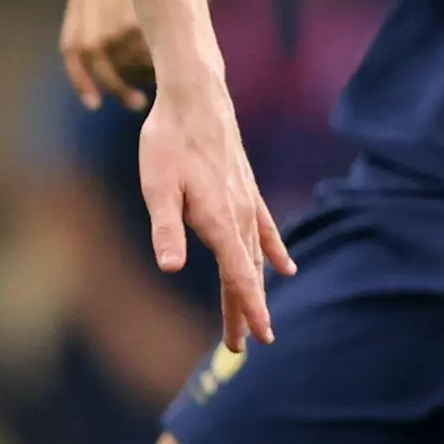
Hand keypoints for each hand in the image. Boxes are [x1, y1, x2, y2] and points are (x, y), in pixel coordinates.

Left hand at [59, 0, 156, 109]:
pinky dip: (157, 63)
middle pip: (92, 50)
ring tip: (163, 65)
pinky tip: (171, 56)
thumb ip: (107, 32)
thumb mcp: (124, 2)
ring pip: (121, 52)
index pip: (72, 45)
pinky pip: (146, 48)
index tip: (94, 104)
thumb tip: (104, 84)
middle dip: (112, 83)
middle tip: (134, 103)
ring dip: (140, 71)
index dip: (80, 79)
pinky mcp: (147, 1)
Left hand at [136, 82, 291, 351]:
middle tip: (240, 347)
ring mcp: (247, 202)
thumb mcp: (156, 185)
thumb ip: (166, 228)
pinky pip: (265, 228)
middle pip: (245, 273)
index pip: (237, 275)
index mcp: (218, 220)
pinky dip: (275, 250)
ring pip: (255, 255)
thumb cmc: (168, 140)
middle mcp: (239, 215)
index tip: (258, 339)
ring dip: (254, 288)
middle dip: (244, 310)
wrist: (194, 96)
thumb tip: (170, 268)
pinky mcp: (247, 188)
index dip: (248, 309)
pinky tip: (286, 268)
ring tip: (253, 320)